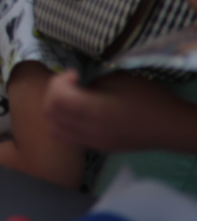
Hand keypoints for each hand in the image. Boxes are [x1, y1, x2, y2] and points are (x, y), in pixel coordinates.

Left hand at [43, 69, 195, 152]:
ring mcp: (91, 142)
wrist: (170, 126)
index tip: (74, 73)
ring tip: (68, 97)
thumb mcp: (117, 81)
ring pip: (54, 128)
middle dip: (52, 92)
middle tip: (68, 82)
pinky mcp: (97, 147)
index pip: (56, 98)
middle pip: (50, 113)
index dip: (58, 81)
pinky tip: (77, 111)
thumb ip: (90, 84)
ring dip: (54, 109)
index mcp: (92, 111)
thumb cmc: (147, 99)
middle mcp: (87, 130)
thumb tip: (77, 88)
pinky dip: (62, 122)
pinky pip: (67, 136)